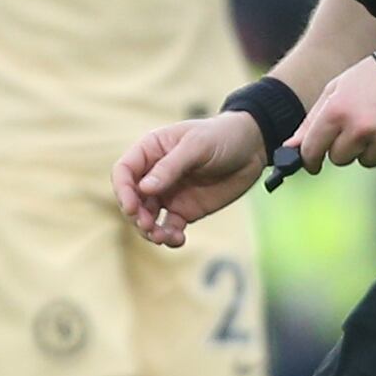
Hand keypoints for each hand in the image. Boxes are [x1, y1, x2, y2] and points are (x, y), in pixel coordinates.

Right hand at [115, 113, 268, 247]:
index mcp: (151, 151)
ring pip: (147, 217)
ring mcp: (168, 194)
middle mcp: (154, 174)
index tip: (132, 207)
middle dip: (136, 215)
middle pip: (132, 199)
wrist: (253, 148)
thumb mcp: (197, 145)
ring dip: (150, 230)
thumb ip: (170, 166)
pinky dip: (169, 237)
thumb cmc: (222, 136)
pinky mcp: (184, 210)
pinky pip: (169, 228)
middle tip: (149, 226)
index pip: (124, 172)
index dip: (123, 190)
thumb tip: (144, 189)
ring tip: (162, 238)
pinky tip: (178, 240)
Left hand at [295, 50, 375, 172]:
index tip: (312, 161)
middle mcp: (361, 129)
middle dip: (344, 147)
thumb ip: (312, 120)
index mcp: (338, 111)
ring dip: (370, 147)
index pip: (312, 150)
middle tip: (359, 124)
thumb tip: (290, 149)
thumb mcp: (338, 88)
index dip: (310, 157)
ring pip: (366, 161)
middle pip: (339, 159)